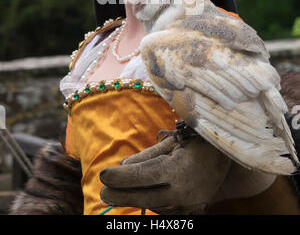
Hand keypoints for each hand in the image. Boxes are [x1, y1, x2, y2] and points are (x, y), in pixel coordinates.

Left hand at [100, 135, 230, 214]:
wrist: (228, 156)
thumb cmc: (197, 142)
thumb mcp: (172, 142)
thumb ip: (147, 155)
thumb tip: (123, 166)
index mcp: (177, 170)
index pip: (141, 176)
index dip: (120, 178)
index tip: (103, 175)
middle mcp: (183, 192)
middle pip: (144, 197)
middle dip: (121, 195)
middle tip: (103, 191)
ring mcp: (189, 205)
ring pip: (154, 205)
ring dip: (136, 198)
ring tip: (121, 190)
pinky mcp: (193, 211)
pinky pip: (166, 210)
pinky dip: (153, 202)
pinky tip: (144, 193)